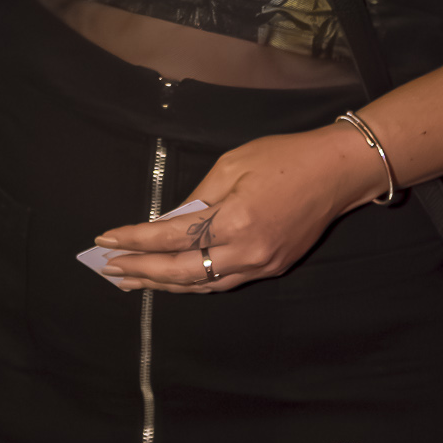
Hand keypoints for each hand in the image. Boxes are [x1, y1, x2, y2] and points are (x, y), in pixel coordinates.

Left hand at [92, 124, 386, 293]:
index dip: (135, 240)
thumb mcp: (232, 164)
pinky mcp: (271, 268)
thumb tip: (168, 223)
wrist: (337, 173)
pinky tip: (174, 278)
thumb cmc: (283, 157)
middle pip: (183, 273)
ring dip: (164, 283)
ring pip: (202, 285)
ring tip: (133, 279)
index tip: (106, 240)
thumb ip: (198, 198)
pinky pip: (223, 282)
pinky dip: (194, 281)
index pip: (172, 237)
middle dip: (142, 272)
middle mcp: (247, 253)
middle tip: (110, 269)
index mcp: (234, 221)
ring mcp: (261, 266)